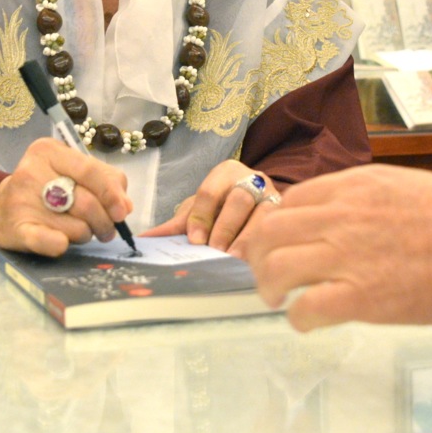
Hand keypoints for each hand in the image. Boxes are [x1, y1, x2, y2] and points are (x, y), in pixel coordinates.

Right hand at [0, 138, 130, 256]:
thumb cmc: (44, 188)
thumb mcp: (71, 172)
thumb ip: (103, 180)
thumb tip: (125, 206)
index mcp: (48, 151)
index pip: (90, 170)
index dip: (111, 193)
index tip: (123, 212)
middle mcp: (32, 171)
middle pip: (87, 202)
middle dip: (103, 221)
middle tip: (105, 229)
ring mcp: (21, 200)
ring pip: (77, 227)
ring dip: (85, 234)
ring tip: (77, 230)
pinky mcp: (16, 229)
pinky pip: (49, 241)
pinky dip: (61, 245)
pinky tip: (62, 243)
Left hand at [138, 159, 271, 255]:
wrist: (257, 203)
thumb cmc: (222, 208)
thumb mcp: (199, 211)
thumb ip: (176, 225)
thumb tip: (143, 240)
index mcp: (225, 172)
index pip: (210, 191)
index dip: (202, 216)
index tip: (195, 240)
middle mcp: (251, 178)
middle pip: (239, 199)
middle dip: (226, 226)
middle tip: (216, 250)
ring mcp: (273, 193)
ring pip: (264, 212)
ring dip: (249, 237)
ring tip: (236, 259)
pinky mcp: (288, 212)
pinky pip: (281, 226)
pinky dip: (269, 242)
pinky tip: (258, 259)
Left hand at [242, 164, 431, 331]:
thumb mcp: (400, 185)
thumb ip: (362, 197)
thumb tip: (337, 213)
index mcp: (352, 186)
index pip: (289, 200)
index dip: (277, 223)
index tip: (279, 241)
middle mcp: (339, 216)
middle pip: (269, 230)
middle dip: (258, 253)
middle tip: (267, 271)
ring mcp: (345, 256)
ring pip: (274, 266)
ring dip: (268, 286)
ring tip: (277, 298)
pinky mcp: (359, 297)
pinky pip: (304, 308)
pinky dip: (296, 318)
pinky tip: (306, 320)